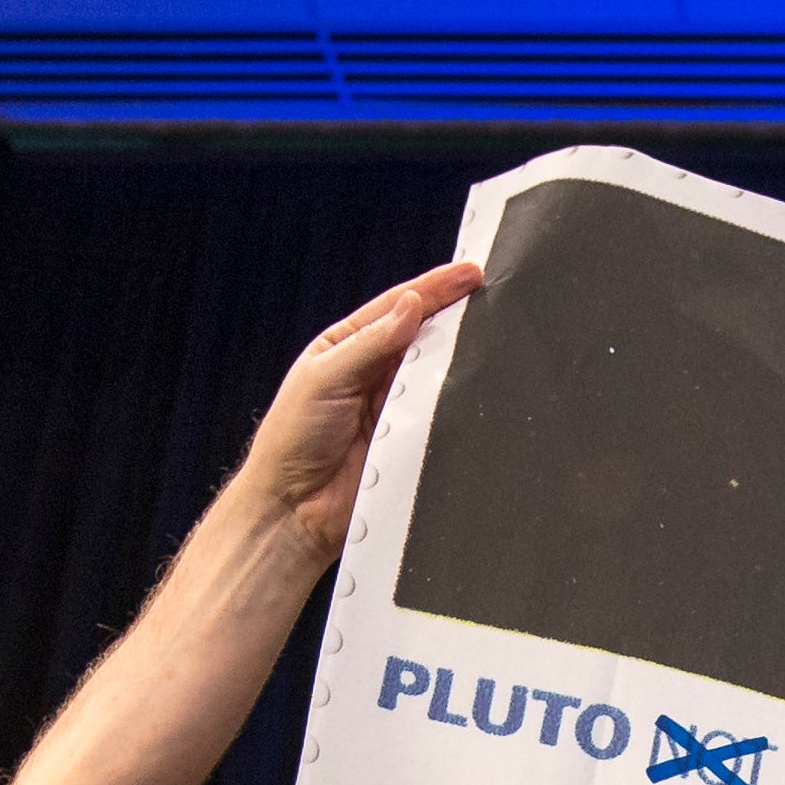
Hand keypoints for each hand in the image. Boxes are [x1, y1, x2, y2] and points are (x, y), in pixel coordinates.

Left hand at [234, 264, 485, 562]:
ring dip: (459, 358)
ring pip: (435, 373)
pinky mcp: (408, 441)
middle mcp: (371, 373)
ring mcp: (392, 408)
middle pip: (422, 336)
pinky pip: (439, 415)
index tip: (469, 274)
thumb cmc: (291, 441)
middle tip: (492, 296)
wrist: (293, 510)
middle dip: (455, 316)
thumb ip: (371, 342)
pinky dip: (456, 403)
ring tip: (493, 335)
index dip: (434, 288)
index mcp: (345, 347)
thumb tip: (411, 305)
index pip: (396, 308)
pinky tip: (476, 389)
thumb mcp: (326, 376)